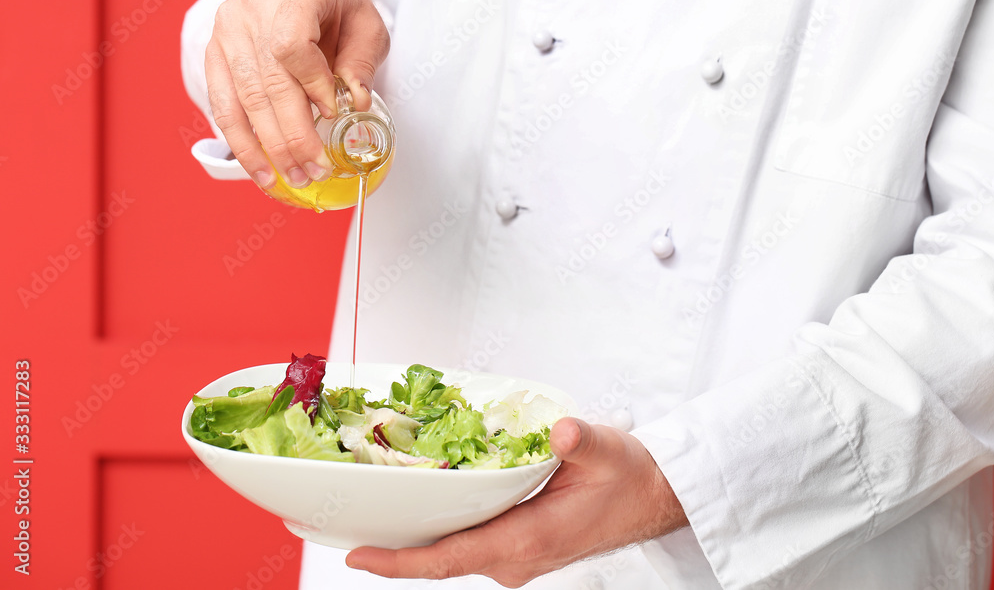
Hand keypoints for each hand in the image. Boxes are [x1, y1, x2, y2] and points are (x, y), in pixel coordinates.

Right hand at [205, 0, 389, 189]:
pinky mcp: (214, 56)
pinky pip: (223, 107)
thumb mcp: (365, 25)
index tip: (333, 112)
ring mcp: (227, 34)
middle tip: (315, 170)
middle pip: (267, 83)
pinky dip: (242, 143)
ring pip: (243, 101)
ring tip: (291, 178)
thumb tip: (356, 103)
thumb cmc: (335, 7)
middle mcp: (251, 11)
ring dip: (268, 149)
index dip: (312, 85)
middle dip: (293, 136)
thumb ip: (362, 62)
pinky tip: (261, 170)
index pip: (291, 46)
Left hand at [345, 418, 688, 587]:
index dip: (400, 562)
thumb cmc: (629, 478)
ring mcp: (514, 554)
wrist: (651, 497)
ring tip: (366, 513)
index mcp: (528, 540)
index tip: (357, 556)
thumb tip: (563, 433)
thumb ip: (583, 442)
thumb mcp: (608, 451)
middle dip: (389, 547)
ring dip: (409, 540)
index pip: (451, 559)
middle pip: (438, 559)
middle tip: (338, 522)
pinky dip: (435, 530)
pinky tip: (418, 506)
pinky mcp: (516, 544)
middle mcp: (514, 556)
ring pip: (448, 552)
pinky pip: (464, 543)